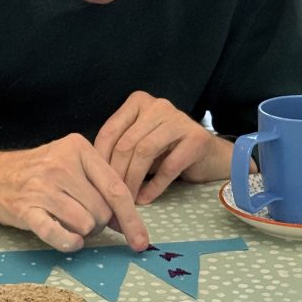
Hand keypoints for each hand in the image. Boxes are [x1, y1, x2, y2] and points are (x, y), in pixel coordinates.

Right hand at [0, 135, 149, 253]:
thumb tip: (126, 220)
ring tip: (66, 221)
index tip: (142, 241)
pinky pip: (59, 235)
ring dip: (82, 232)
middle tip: (82, 218)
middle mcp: (60, 164)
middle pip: (102, 210)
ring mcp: (41, 186)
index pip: (116, 187)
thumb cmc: (34, 171)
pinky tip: (68, 240)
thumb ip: (97, 184)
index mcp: (77, 147)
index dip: (132, 219)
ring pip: (86, 224)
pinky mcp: (25, 209)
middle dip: (99, 224)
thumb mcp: (67, 163)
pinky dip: (69, 242)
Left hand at [94, 91, 233, 203]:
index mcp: (138, 102)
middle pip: (127, 142)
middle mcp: (158, 106)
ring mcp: (178, 120)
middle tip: (111, 196)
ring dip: (133, 180)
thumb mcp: (139, 143)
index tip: (94, 180)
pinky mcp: (196, 138)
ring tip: (127, 200)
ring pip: (145, 152)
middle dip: (116, 173)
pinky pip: (169, 166)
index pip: (110, 130)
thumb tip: (91, 173)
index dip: (100, 158)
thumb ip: (119, 149)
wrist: (210, 155)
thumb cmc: (167, 150)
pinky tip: (146, 198)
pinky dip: (154, 186)